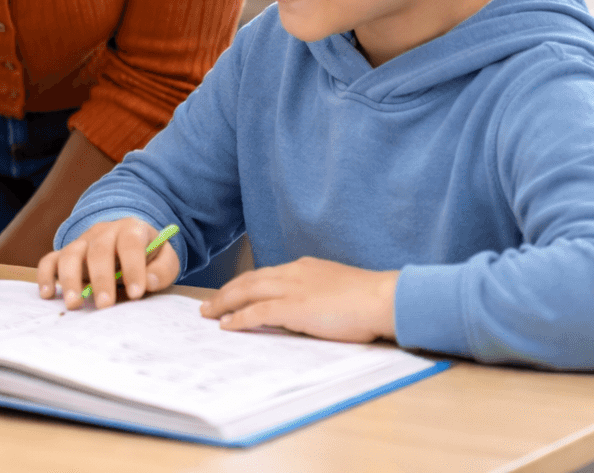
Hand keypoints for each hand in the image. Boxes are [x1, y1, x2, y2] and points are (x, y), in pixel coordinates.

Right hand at [36, 218, 178, 309]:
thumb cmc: (149, 256)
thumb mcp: (165, 259)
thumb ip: (162, 270)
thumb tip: (148, 282)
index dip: (133, 267)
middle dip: (101, 279)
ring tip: (74, 304)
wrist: (129, 243)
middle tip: (104, 305)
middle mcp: (103, 232)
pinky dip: (46, 276)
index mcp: (131, 229)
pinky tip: (48, 295)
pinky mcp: (66, 254)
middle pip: (98, 250)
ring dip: (70, 279)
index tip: (136, 294)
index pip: (130, 243)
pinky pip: (50, 260)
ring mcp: (82, 242)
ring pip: (70, 254)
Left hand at [200, 257, 398, 342]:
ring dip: (224, 303)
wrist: (385, 298)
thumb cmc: (370, 298)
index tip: (232, 293)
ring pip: (247, 292)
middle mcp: (293, 273)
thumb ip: (317, 292)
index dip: (245, 284)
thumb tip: (306, 307)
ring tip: (208, 313)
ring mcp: (292, 289)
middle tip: (208, 303)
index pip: (266, 275)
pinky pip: (257, 312)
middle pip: (249, 280)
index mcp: (304, 267)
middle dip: (226, 292)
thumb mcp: (337, 287)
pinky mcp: (294, 307)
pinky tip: (227, 325)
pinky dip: (239, 318)